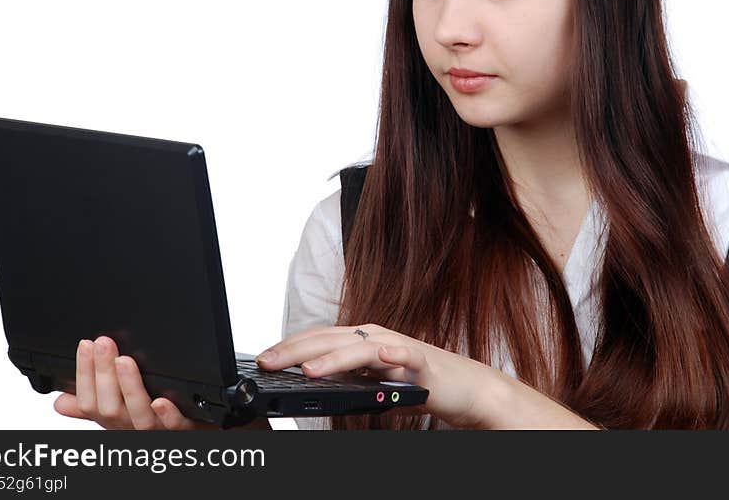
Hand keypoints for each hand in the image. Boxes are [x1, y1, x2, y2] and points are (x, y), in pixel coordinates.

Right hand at [53, 335, 216, 429]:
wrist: (196, 429)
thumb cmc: (152, 420)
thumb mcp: (117, 411)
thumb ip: (93, 403)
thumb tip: (60, 399)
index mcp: (113, 419)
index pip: (88, 402)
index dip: (83, 374)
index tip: (85, 344)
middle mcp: (130, 427)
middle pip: (110, 407)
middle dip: (103, 373)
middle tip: (103, 343)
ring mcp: (156, 430)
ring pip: (139, 415)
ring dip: (130, 387)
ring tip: (125, 361)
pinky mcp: (183, 430)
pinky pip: (174, 425)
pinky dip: (166, 414)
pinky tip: (161, 401)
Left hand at [255, 324, 507, 428]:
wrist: (465, 388)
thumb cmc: (419, 384)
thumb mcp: (374, 385)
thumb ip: (348, 384)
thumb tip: (313, 390)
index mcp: (361, 342)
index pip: (318, 339)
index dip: (289, 348)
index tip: (263, 360)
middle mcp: (376, 338)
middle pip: (331, 339)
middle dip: (297, 351)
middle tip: (269, 362)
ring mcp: (400, 348)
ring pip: (362, 347)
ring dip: (334, 357)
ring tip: (310, 369)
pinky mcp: (424, 362)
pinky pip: (407, 356)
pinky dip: (394, 354)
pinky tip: (381, 356)